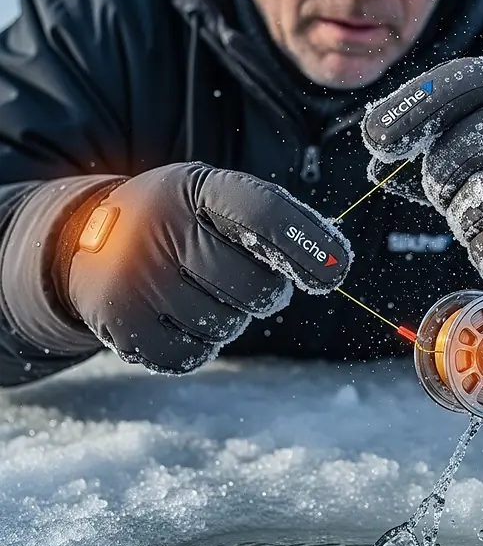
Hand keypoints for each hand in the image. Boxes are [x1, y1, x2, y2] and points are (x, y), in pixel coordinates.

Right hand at [56, 163, 350, 372]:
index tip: (336, 272)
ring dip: (229, 316)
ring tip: (196, 289)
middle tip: (249, 281)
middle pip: (257, 285)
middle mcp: (162, 229)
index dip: (308, 245)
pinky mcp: (122, 325)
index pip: (264, 213)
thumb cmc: (174, 222)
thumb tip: (332, 266)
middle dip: (268, 292)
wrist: (83, 242)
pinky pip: (193, 355)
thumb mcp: (209, 198)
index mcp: (195, 189)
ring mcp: (137, 279)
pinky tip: (177, 315)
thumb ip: (268, 221)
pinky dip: (199, 343)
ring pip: (228, 325)